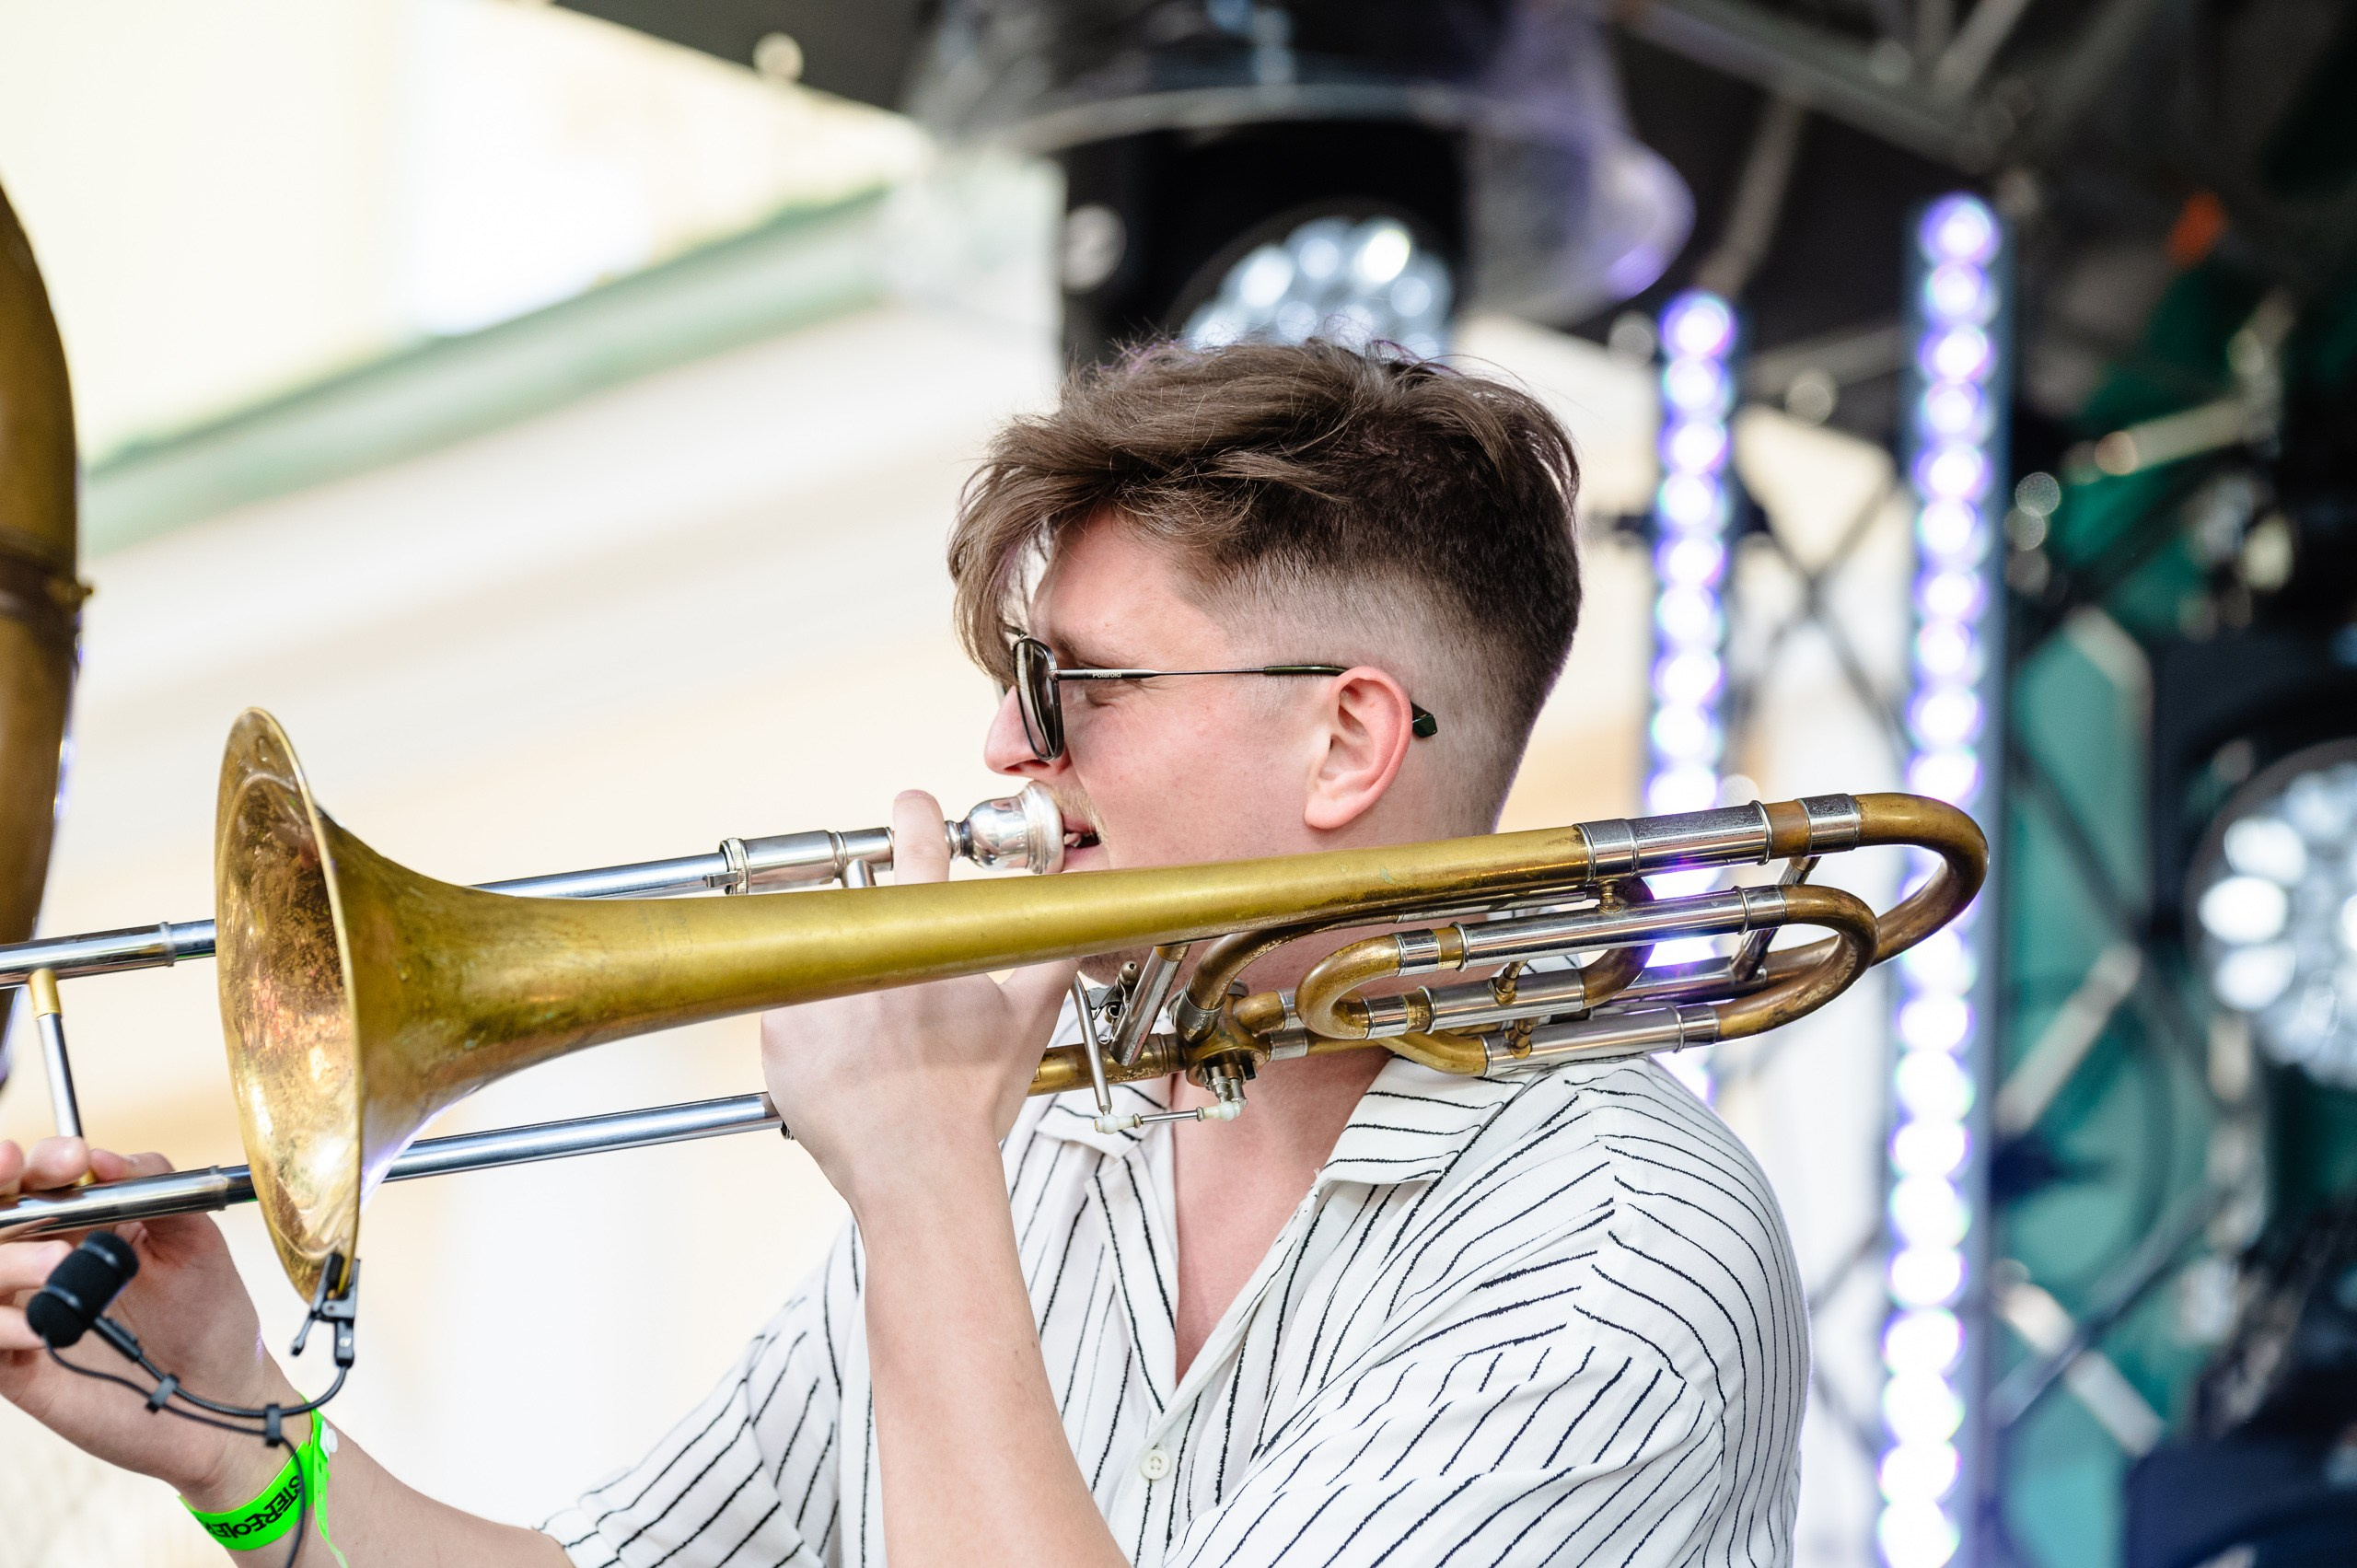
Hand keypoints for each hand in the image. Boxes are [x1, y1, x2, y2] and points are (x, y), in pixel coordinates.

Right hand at [0, 1137, 298, 1506]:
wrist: (221, 1398)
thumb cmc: (209, 1315)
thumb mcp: (195, 1242)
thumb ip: (158, 1190)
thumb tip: (106, 1157)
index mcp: (80, 1222)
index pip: (36, 1178)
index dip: (42, 1161)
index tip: (73, 1158)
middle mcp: (39, 1260)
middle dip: (0, 1188)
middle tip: (19, 1174)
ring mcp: (21, 1312)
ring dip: (4, 1258)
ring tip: (57, 1262)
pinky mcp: (15, 1367)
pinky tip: (42, 1330)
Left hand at [761, 791, 1075, 1214]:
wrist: (918, 1170)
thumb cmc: (971, 1100)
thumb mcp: (1027, 1019)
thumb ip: (1051, 955)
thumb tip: (1083, 918)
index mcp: (924, 933)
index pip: (915, 836)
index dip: (914, 814)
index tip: (911, 810)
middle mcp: (861, 947)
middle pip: (858, 893)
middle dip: (879, 921)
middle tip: (899, 966)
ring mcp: (811, 986)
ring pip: (819, 947)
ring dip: (842, 970)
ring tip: (871, 1026)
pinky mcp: (776, 1030)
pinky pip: (786, 1004)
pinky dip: (810, 1023)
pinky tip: (842, 1059)